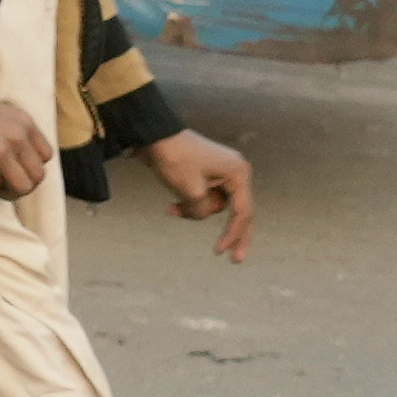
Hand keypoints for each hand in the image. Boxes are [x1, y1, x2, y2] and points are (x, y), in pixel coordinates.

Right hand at [0, 91, 59, 200]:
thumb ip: (9, 137)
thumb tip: (13, 164)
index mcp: (23, 121)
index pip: (45, 154)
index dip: (30, 167)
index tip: (13, 169)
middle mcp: (20, 134)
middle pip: (39, 173)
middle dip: (22, 184)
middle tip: (3, 184)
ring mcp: (6, 148)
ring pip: (27, 185)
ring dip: (12, 192)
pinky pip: (2, 184)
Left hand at [146, 127, 255, 255]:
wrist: (155, 135)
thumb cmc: (174, 159)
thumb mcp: (189, 191)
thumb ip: (202, 210)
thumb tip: (202, 215)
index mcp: (238, 173)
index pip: (242, 212)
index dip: (233, 235)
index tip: (220, 253)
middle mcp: (236, 172)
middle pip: (238, 211)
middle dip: (231, 234)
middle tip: (234, 260)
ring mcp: (224, 172)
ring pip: (215, 205)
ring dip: (194, 212)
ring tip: (171, 208)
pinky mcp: (209, 174)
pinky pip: (205, 197)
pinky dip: (190, 204)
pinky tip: (171, 207)